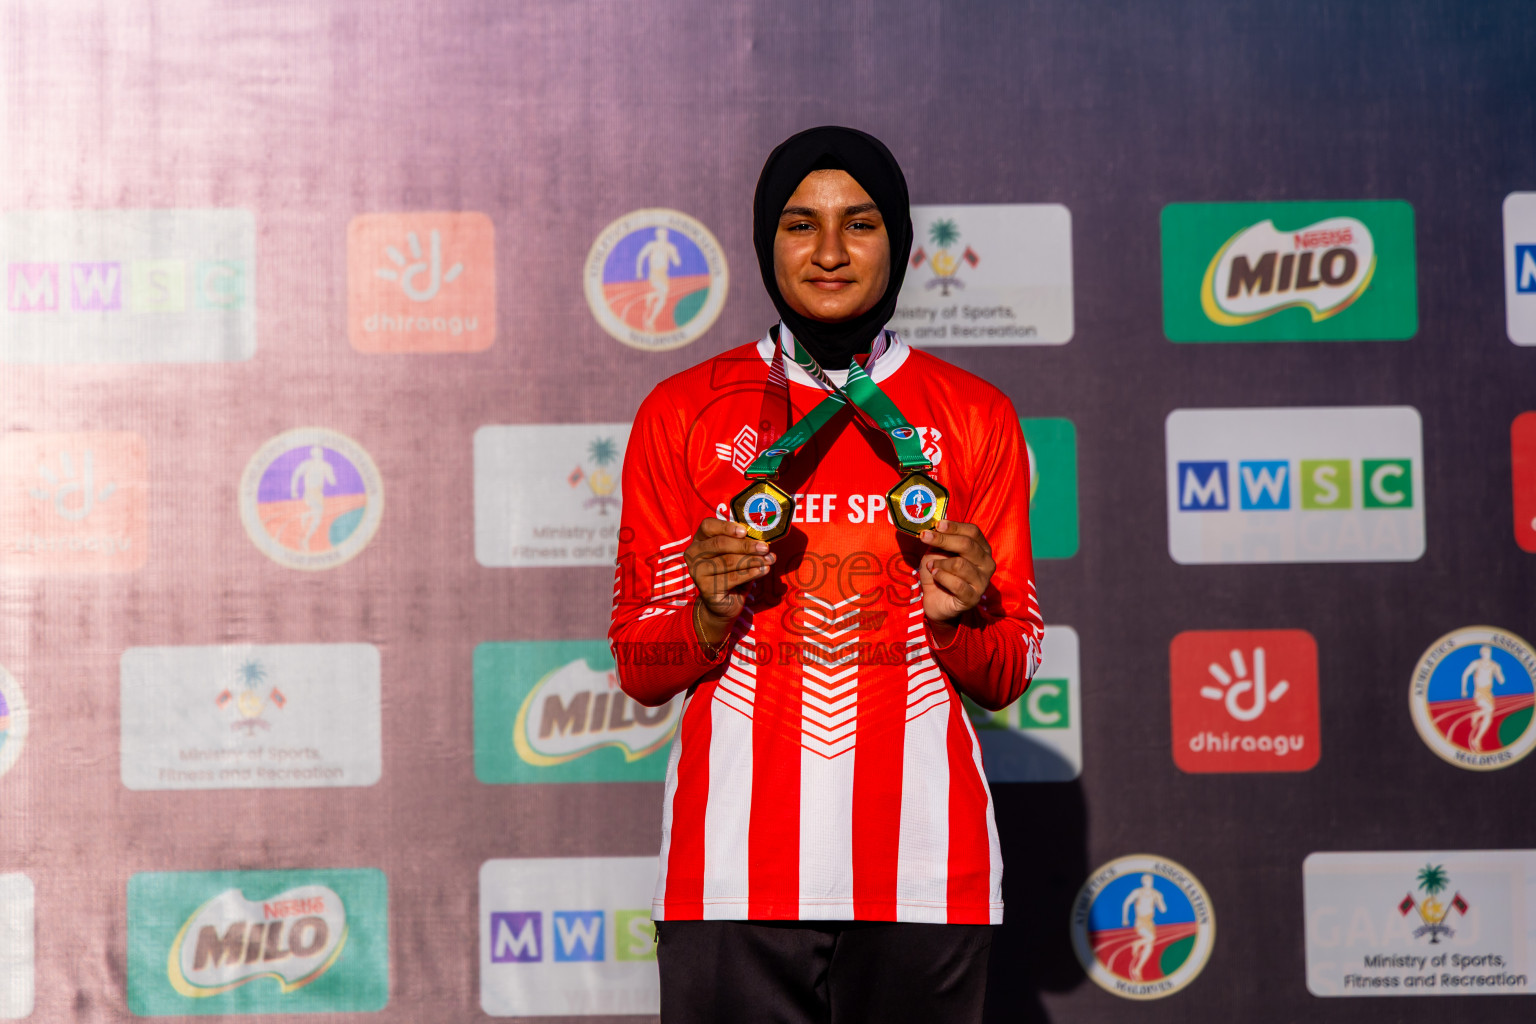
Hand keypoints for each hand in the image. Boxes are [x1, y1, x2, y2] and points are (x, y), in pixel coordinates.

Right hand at [683, 517, 775, 643]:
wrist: (723, 603)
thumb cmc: (730, 572)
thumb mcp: (735, 555)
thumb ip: (743, 545)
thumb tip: (763, 541)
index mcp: (699, 540)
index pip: (708, 526)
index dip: (726, 527)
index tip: (744, 531)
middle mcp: (693, 553)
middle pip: (719, 544)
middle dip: (745, 545)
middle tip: (765, 547)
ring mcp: (697, 571)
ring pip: (728, 561)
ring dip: (752, 560)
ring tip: (769, 559)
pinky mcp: (705, 588)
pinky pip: (732, 578)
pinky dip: (751, 573)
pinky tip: (763, 570)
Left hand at [918, 518, 994, 627]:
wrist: (935, 600)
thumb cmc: (939, 572)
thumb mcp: (937, 551)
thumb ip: (940, 539)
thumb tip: (936, 526)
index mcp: (982, 549)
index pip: (973, 532)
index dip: (954, 527)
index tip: (937, 524)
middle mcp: (987, 564)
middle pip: (968, 545)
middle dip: (943, 540)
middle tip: (925, 537)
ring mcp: (982, 582)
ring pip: (960, 565)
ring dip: (940, 563)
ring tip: (931, 566)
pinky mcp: (973, 598)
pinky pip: (957, 584)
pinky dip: (941, 577)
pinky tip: (935, 576)